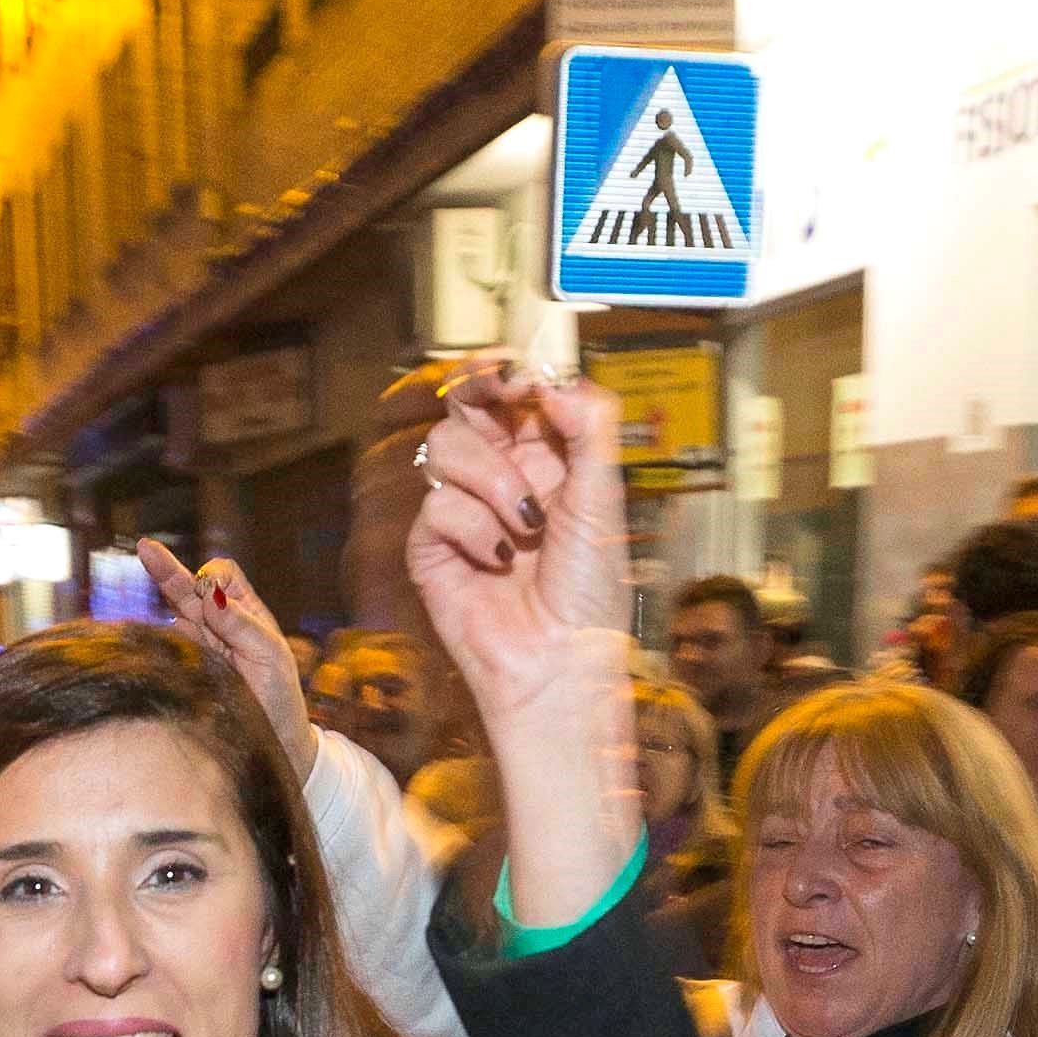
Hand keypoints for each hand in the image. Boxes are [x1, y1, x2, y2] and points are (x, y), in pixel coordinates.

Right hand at [139, 540, 310, 776]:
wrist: (272, 742)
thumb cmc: (279, 695)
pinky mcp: (183, 668)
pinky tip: (145, 628)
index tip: (209, 594)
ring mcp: (198, 645)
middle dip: (167, 568)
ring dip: (161, 598)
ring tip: (147, 580)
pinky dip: (155, 634)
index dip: (211, 576)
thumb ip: (241, 624)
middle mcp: (217, 623)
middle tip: (145, 549)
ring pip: (172, 613)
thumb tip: (210, 594)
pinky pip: (164, 645)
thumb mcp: (270, 655)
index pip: (221, 574)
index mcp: (243, 611)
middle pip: (188, 588)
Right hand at [407, 366, 644, 925]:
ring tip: (524, 523)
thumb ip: (588, 428)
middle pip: (468, 405)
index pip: (518, 395)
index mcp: (549, 463)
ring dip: (491, 478)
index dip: (511, 373)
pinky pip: (435, 506)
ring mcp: (465, 511)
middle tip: (500, 393)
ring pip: (446, 447)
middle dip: (480, 392)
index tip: (519, 371)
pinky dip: (472, 529)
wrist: (559, 664)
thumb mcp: (605, 500)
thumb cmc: (590, 597)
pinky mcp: (432, 548)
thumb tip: (555, 379)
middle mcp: (504, 479)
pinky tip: (498, 561)